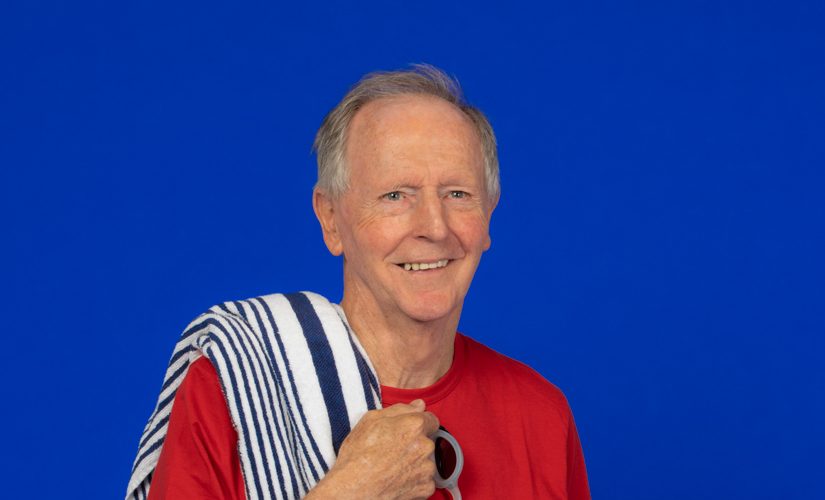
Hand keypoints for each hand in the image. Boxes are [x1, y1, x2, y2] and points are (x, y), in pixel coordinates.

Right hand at [307, 399, 439, 499]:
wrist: (354, 491)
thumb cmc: (358, 456)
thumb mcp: (370, 420)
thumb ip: (399, 409)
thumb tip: (419, 405)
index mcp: (414, 425)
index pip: (431, 419)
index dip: (418, 424)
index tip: (407, 432)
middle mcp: (425, 445)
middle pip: (428, 440)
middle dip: (415, 444)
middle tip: (393, 451)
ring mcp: (428, 468)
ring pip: (426, 461)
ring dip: (415, 462)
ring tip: (393, 467)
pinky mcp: (426, 488)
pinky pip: (425, 480)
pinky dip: (415, 480)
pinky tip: (397, 479)